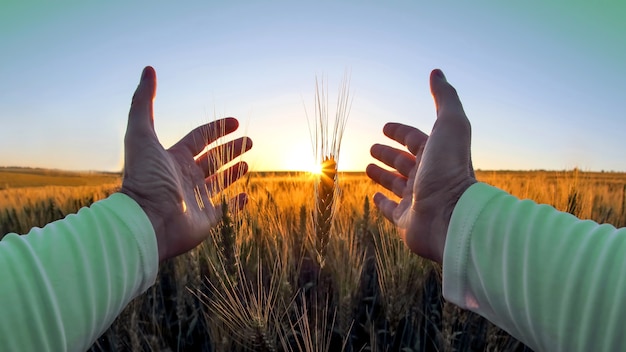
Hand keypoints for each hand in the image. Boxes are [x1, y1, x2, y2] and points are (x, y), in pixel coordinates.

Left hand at [121, 66, 251, 261]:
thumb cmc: (144, 177)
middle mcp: (185, 176)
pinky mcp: (205, 220)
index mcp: (173, 157)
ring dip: (233, 171)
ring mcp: (196, 198)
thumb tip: (148, 70)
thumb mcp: (140, 133)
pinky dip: (236, 203)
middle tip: (249, 142)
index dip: (216, 129)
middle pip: (212, 158)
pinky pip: (225, 210)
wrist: (146, 219)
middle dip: (230, 149)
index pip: (198, 139)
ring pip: (219, 181)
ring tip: (247, 163)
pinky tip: (246, 195)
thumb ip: (143, 102)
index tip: (235, 122)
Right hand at [366, 69, 475, 263]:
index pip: (415, 139)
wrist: (451, 216)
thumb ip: (444, 98)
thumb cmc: (449, 170)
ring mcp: (417, 200)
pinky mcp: (407, 221)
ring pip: (396, 185)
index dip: (400, 132)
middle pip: (404, 162)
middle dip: (389, 153)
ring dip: (383, 175)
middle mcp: (427, 177)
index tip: (385, 127)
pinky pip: (392, 211)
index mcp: (436, 155)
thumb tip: (437, 72)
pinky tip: (373, 196)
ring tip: (367, 167)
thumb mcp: (450, 125)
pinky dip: (382, 202)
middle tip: (372, 146)